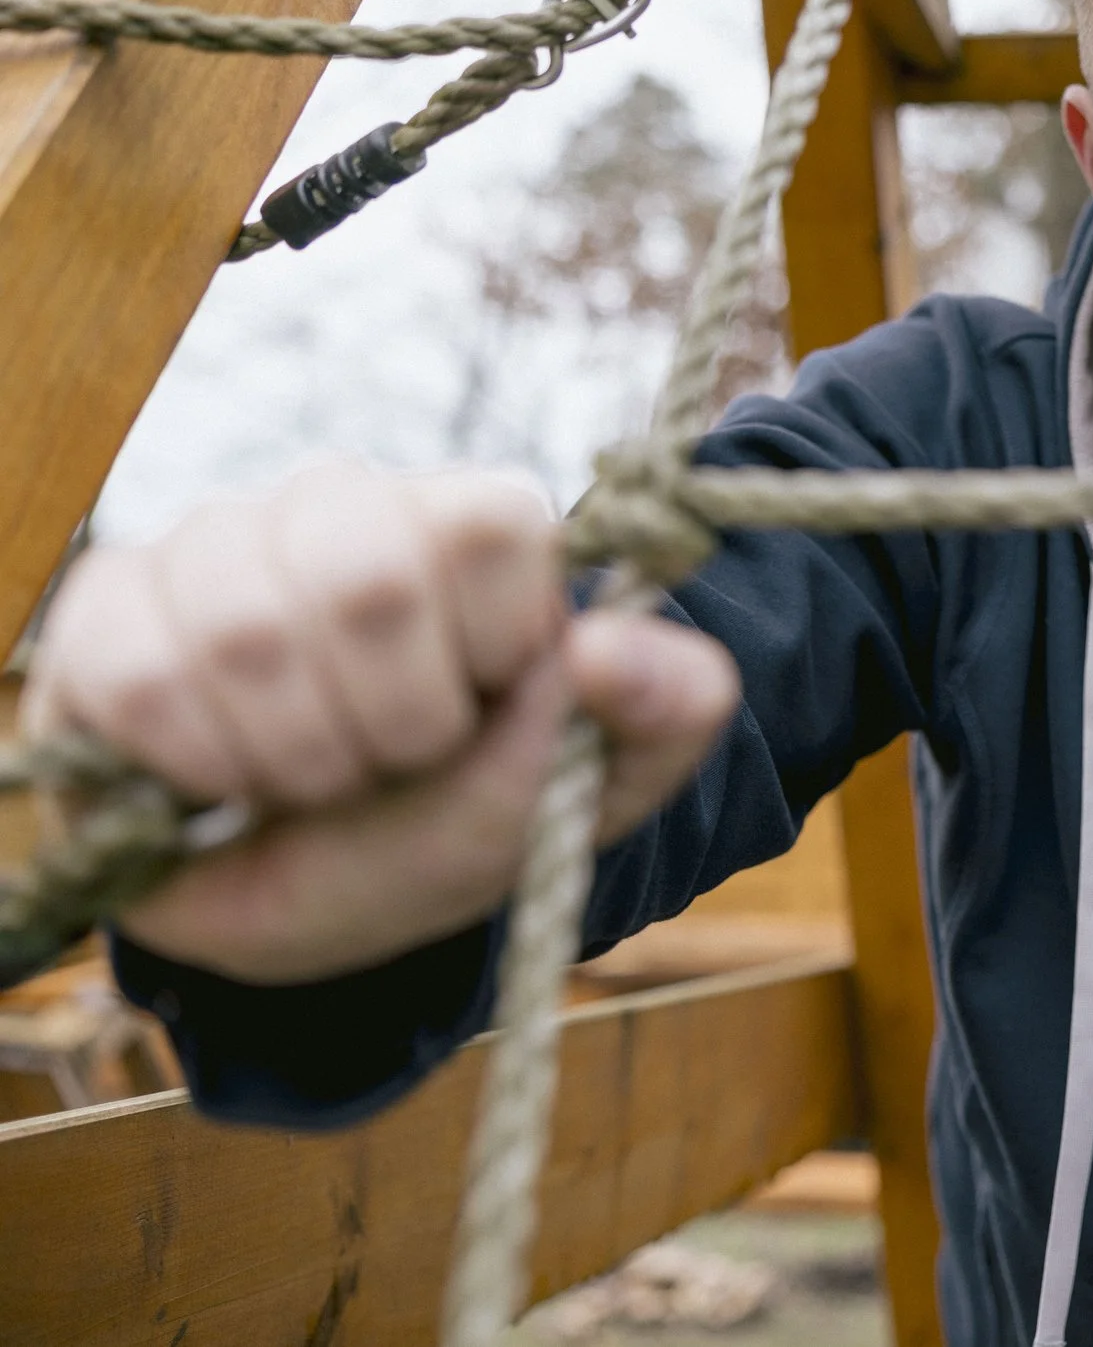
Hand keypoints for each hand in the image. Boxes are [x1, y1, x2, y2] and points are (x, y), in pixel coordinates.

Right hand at [21, 461, 738, 984]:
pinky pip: (140, 676)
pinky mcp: (108, 611)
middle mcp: (346, 504)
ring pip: (247, 628)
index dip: (493, 649)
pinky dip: (195, 767)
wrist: (325, 905)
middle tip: (398, 760)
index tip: (488, 705)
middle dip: (394, 723)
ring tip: (316, 776)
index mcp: (476, 526)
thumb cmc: (472, 817)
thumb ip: (667, 706)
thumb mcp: (599, 785)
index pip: (490, 524)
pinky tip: (221, 779)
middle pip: (365, 572)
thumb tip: (602, 645)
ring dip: (299, 757)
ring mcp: (217, 546)